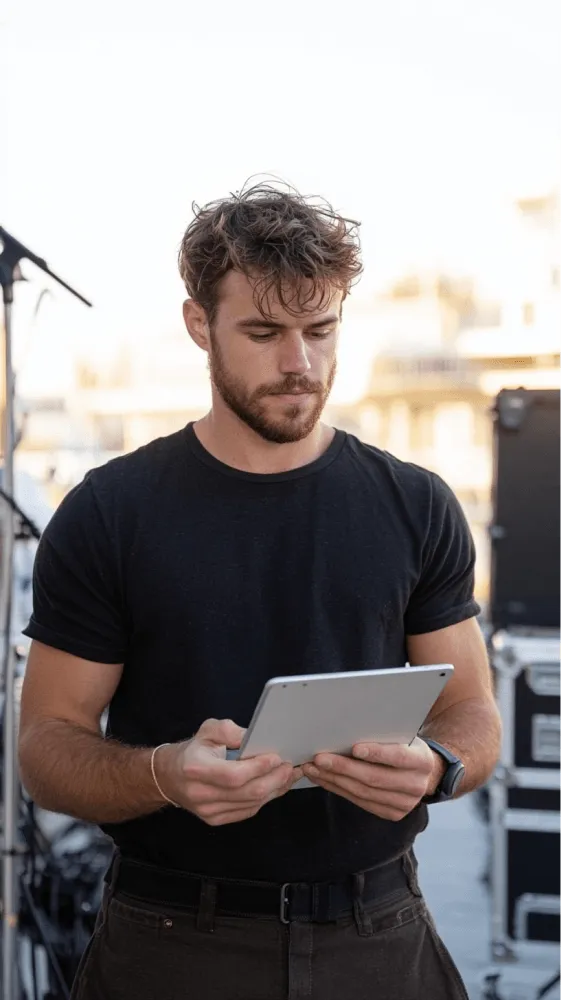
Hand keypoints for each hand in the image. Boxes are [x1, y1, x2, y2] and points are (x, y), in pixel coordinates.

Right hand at [156, 719, 301, 825]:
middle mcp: (201, 794)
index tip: (276, 757)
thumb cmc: (193, 751)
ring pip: (251, 804)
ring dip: (275, 790)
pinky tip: (276, 787)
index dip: (258, 767)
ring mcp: (209, 811)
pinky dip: (265, 799)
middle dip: (274, 779)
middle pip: (247, 792)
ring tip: (288, 775)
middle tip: (289, 766)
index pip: (234, 774)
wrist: (171, 777)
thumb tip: (253, 737)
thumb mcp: (208, 730)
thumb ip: (229, 730)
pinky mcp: (216, 819)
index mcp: (196, 769)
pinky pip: (248, 811)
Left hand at [302, 737, 442, 820]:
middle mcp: (416, 785)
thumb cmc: (405, 746)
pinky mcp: (391, 814)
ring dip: (334, 780)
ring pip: (363, 792)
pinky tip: (323, 779)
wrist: (423, 773)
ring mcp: (404, 804)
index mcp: (422, 761)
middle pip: (375, 778)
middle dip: (344, 768)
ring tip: (313, 768)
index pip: (399, 757)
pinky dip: (338, 789)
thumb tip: (348, 726)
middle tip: (320, 758)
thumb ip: (385, 734)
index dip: (377, 753)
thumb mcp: (403, 736)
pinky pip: (359, 801)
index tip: (354, 747)